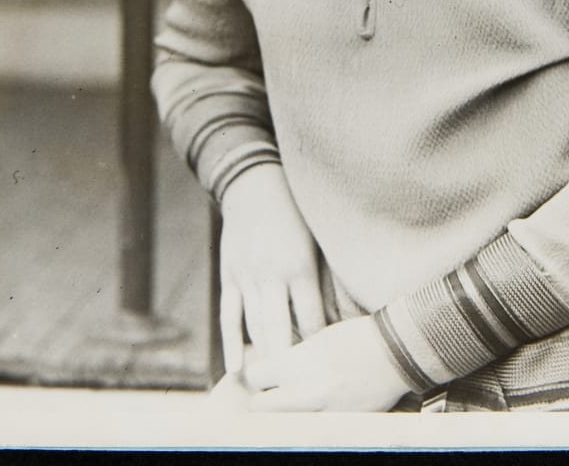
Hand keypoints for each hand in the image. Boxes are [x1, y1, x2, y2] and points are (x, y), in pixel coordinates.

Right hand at [219, 163, 325, 373]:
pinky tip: (237, 365)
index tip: (325, 363)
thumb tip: (338, 309)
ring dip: (263, 354)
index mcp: (300, 267)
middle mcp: (273, 275)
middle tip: (297, 385)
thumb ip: (320, 274)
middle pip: (282, 330)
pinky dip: (232, 342)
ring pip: (255, 326)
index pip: (312, 319)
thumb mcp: (314, 239)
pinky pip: (230, 314)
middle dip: (290, 360)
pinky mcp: (230, 275)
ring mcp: (248, 277)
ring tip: (270, 382)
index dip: (317, 344)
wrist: (255, 184)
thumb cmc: (294, 211)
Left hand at [243, 315, 410, 411]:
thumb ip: (295, 359)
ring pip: (285, 422)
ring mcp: (324, 412)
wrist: (397, 351)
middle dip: (261, 402)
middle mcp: (306, 391)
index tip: (255, 377)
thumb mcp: (319, 340)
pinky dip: (310, 423)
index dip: (253, 377)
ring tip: (292, 406)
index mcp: (299, 363)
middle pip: (262, 407)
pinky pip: (314, 429)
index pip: (255, 377)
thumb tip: (275, 371)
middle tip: (266, 397)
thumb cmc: (358, 337)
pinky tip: (315, 413)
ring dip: (284, 415)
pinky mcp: (341, 425)